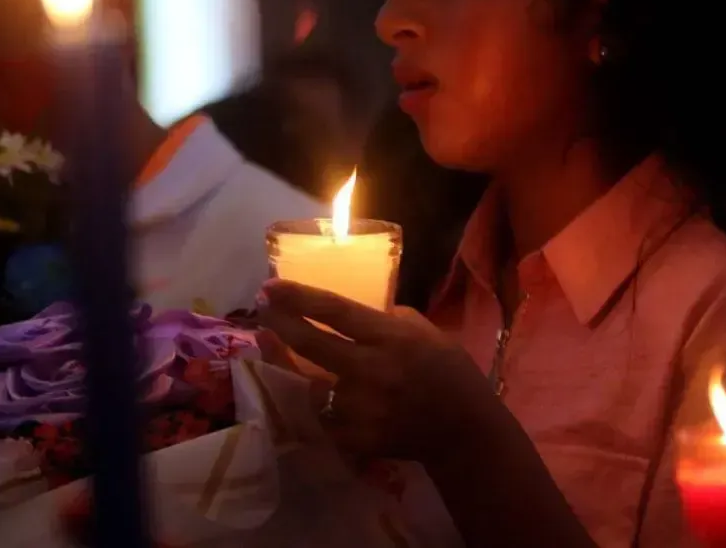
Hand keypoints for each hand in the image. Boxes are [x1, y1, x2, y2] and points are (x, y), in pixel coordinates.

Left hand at [257, 280, 495, 463]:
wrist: (463, 431)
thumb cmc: (450, 372)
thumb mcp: (426, 331)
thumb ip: (389, 318)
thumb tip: (354, 311)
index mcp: (390, 338)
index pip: (335, 312)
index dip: (299, 298)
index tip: (271, 286)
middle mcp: (371, 371)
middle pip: (311, 345)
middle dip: (280, 324)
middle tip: (261, 309)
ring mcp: (361, 408)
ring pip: (307, 384)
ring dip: (284, 363)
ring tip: (268, 344)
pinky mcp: (355, 439)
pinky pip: (320, 418)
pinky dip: (307, 402)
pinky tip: (295, 386)